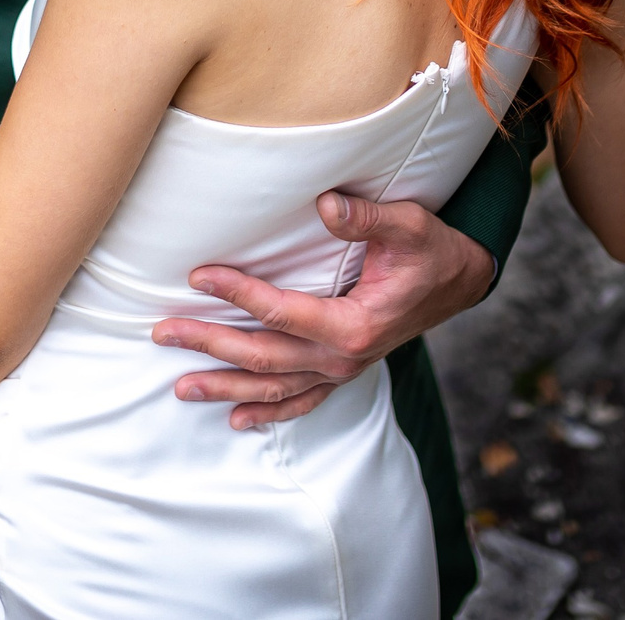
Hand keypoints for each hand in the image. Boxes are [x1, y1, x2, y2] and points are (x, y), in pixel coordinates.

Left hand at [152, 192, 496, 429]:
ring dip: (225, 387)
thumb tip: (325, 205)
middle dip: (210, 345)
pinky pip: (301, 401)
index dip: (238, 293)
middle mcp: (344, 356)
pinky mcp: (343, 371)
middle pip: (265, 357)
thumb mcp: (407, 225)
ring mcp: (342, 370)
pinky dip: (268, 412)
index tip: (198, 275)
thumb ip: (365, 218)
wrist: (461, 282)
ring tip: (179, 386)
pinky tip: (235, 419)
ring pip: (274, 387)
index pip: (282, 312)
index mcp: (356, 324)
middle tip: (163, 332)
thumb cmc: (431, 250)